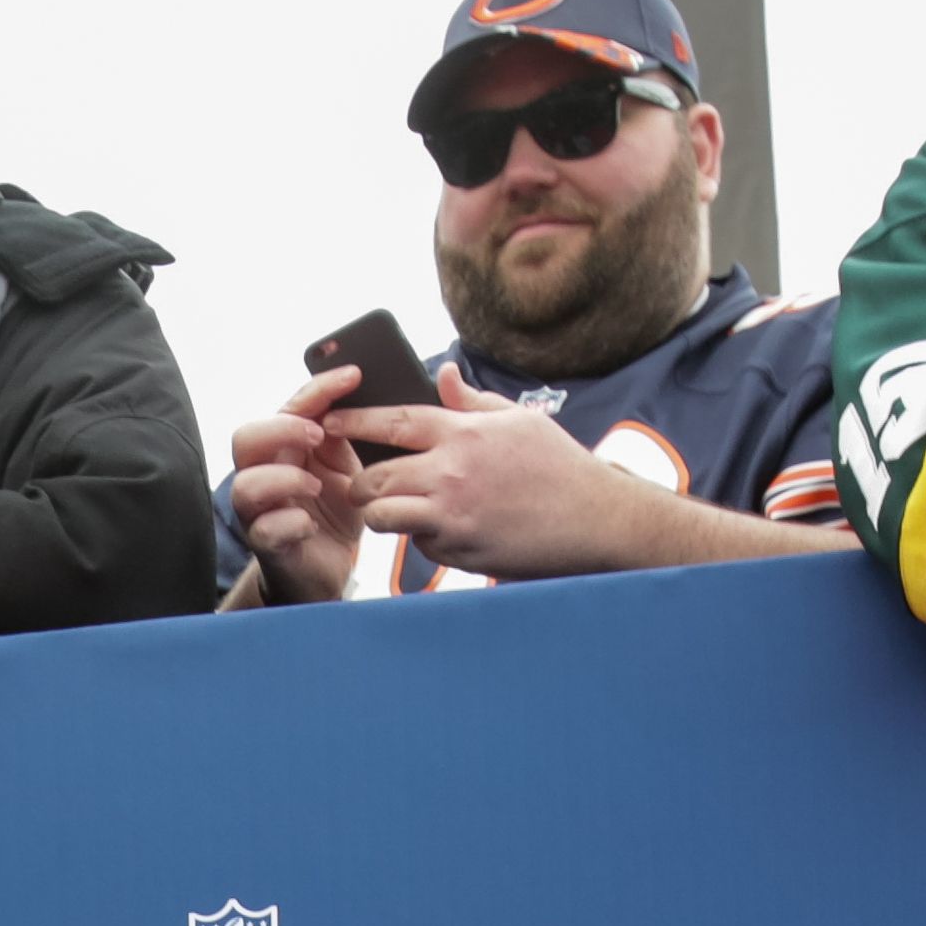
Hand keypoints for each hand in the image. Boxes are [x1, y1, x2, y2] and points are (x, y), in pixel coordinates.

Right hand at [225, 369, 373, 601]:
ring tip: (316, 487)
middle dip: (283, 430)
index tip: (353, 377)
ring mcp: (259, 512)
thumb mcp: (345, 465)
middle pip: (245, 438)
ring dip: (285, 479)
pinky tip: (312, 525)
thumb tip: (356, 394)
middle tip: (320, 435)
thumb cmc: (332, 510)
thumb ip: (342, 434)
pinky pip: (264, 530)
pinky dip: (291, 524)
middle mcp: (262, 475)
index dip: (317, 389)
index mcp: (282, 448)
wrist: (330, 565)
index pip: (287, 407)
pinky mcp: (266, 546)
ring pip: (246, 485)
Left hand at [351, 377, 703, 582]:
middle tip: (361, 485)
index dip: (355, 420)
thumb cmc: (558, 467)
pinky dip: (422, 540)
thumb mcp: (519, 421)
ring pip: (384, 516)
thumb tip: (442, 374)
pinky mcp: (460, 551)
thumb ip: (472, 402)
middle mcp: (453, 472)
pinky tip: (443, 531)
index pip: (394, 421)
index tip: (330, 421)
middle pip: (375, 476)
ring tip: (394, 509)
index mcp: (465, 433)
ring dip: (382, 514)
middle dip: (360, 483)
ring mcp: (454, 515)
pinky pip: (419, 546)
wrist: (595, 520)